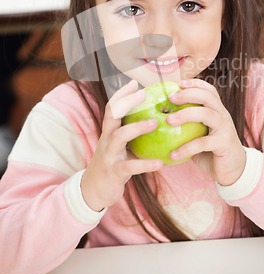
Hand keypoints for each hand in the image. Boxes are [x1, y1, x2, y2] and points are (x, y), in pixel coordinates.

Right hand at [81, 80, 162, 211]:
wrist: (93, 191)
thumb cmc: (113, 164)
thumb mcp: (120, 146)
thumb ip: (132, 134)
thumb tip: (157, 119)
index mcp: (109, 132)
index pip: (112, 107)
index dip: (121, 94)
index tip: (134, 82)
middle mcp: (106, 139)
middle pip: (113, 115)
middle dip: (126, 102)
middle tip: (143, 93)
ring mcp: (109, 155)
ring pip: (120, 136)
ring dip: (137, 127)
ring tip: (155, 122)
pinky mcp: (114, 172)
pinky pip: (130, 167)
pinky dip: (145, 164)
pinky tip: (159, 163)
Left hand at [167, 79, 245, 185]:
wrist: (234, 169)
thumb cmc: (212, 150)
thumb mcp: (200, 134)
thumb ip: (188, 126)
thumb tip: (160, 119)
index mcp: (217, 110)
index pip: (209, 90)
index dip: (195, 84)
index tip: (179, 83)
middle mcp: (222, 116)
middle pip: (208, 97)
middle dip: (188, 94)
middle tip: (170, 98)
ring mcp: (225, 128)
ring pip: (206, 114)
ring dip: (186, 114)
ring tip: (168, 120)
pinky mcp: (224, 144)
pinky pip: (203, 143)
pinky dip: (186, 148)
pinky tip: (173, 154)